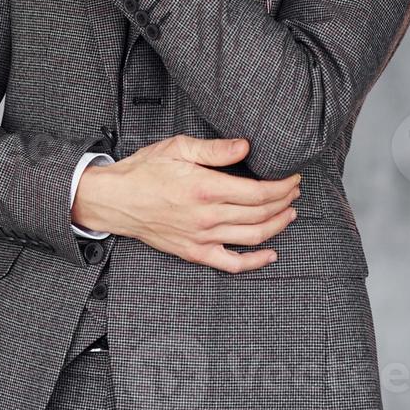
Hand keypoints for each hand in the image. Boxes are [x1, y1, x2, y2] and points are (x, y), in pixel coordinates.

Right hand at [71, 136, 300, 273]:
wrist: (115, 199)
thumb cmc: (144, 170)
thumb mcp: (177, 148)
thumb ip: (215, 149)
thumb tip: (246, 146)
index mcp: (206, 188)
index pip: (259, 192)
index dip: (282, 186)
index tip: (292, 178)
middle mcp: (208, 216)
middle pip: (261, 213)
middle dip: (285, 202)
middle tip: (294, 191)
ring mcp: (202, 238)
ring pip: (253, 237)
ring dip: (278, 225)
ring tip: (290, 213)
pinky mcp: (195, 252)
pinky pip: (232, 263)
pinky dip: (255, 262)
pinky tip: (270, 253)